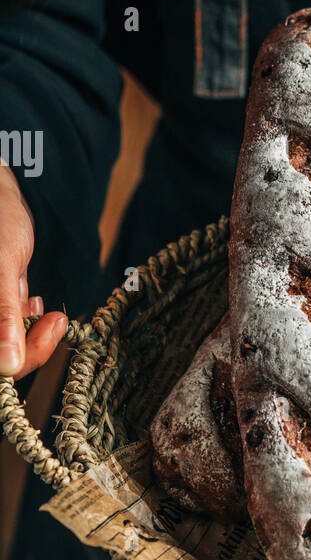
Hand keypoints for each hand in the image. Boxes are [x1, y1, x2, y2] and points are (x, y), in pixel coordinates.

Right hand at [0, 164, 67, 378]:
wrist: (1, 194)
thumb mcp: (3, 265)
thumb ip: (4, 314)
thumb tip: (8, 365)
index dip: (18, 359)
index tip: (50, 329)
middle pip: (1, 359)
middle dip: (31, 343)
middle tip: (56, 320)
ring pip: (8, 344)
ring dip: (30, 329)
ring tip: (38, 302)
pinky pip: (9, 327)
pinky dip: (24, 319)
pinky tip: (31, 300)